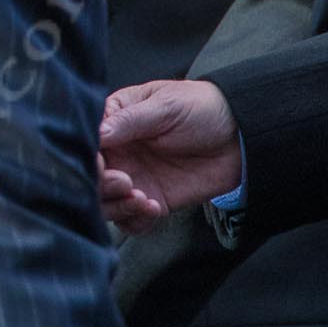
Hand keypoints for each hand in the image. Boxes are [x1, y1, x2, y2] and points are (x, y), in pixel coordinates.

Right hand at [97, 80, 241, 234]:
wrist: (241, 136)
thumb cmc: (201, 108)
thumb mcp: (165, 106)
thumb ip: (130, 120)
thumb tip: (97, 134)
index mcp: (113, 121)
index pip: (85, 143)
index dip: (87, 157)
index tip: (100, 163)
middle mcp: (118, 152)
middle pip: (89, 177)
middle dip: (102, 185)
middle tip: (126, 182)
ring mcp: (133, 177)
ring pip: (105, 203)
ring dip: (117, 206)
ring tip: (142, 198)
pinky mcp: (152, 199)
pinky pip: (131, 220)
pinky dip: (136, 220)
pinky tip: (154, 208)